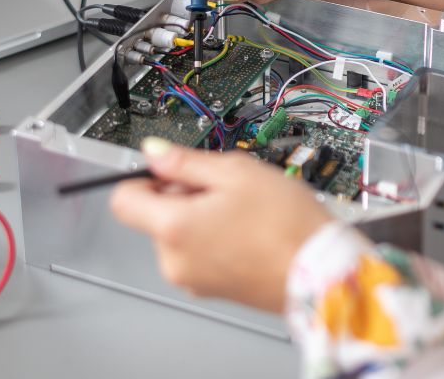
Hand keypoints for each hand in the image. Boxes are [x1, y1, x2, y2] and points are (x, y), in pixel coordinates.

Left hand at [110, 137, 334, 312]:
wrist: (321, 274)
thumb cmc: (285, 224)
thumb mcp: (235, 172)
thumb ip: (185, 161)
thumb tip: (153, 152)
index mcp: (173, 228)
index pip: (122, 200)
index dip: (144, 178)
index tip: (171, 171)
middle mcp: (174, 260)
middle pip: (155, 215)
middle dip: (183, 195)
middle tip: (226, 188)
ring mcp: (192, 280)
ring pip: (179, 234)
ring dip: (201, 217)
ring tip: (243, 211)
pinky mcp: (211, 290)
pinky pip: (198, 254)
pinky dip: (214, 239)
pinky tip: (247, 232)